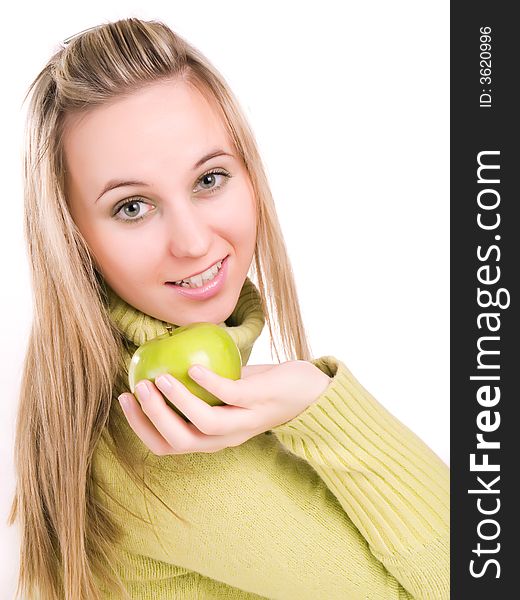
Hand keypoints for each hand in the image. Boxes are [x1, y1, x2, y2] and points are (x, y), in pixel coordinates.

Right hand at [118, 361, 330, 454]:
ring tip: (159, 378)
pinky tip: (193, 368)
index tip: (124, 400)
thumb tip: (160, 360)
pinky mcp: (260, 401)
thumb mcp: (224, 390)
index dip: (141, 428)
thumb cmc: (260, 388)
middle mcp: (226, 438)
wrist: (307, 390)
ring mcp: (244, 421)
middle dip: (152, 418)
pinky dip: (207, 383)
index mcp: (212, 438)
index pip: (167, 446)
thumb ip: (196, 386)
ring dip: (176, 402)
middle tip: (136, 388)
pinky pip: (230, 395)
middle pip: (179, 441)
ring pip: (203, 423)